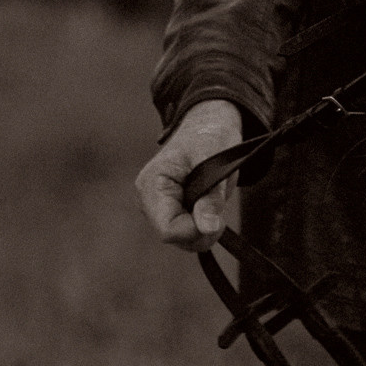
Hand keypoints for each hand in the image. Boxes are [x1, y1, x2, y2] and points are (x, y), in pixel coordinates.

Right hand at [134, 99, 243, 251]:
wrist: (207, 126)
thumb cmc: (209, 139)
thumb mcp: (217, 165)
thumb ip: (211, 199)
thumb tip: (207, 228)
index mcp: (152, 185)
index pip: (168, 229)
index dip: (195, 229)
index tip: (216, 216)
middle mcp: (148, 200)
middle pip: (175, 237)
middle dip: (201, 229)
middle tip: (217, 205)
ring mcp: (156, 207)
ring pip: (181, 239)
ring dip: (203, 227)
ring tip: (211, 201)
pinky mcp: (166, 211)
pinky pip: (185, 233)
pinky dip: (200, 225)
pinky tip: (205, 207)